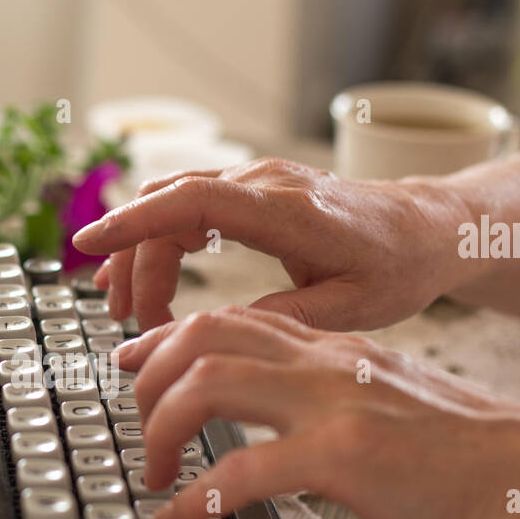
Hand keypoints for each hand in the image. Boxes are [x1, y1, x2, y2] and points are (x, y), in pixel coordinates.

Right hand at [72, 158, 474, 332]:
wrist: (429, 228)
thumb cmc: (398, 266)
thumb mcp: (350, 308)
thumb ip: (282, 320)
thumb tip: (218, 336)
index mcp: (289, 211)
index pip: (191, 202)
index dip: (133, 222)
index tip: (90, 245)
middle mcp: (267, 184)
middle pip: (169, 208)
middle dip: (135, 264)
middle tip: (130, 325)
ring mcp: (259, 182)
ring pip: (172, 204)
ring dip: (143, 254)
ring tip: (128, 310)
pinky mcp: (255, 192)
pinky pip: (190, 206)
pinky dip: (162, 241)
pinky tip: (153, 281)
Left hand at [114, 306, 519, 518]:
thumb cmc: (465, 454)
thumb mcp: (386, 399)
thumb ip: (328, 393)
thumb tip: (275, 417)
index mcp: (334, 348)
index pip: (230, 317)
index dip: (167, 335)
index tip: (132, 360)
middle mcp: (325, 363)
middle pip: (204, 332)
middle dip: (150, 374)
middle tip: (136, 423)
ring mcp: (333, 404)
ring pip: (209, 382)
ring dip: (161, 427)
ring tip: (151, 472)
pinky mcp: (344, 456)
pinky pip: (242, 471)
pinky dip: (194, 496)